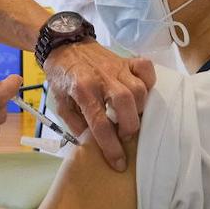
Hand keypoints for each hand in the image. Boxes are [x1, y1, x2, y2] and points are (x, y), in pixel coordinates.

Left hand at [42, 41, 155, 171]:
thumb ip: (76, 125)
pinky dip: (149, 82)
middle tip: (123, 136)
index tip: (118, 162)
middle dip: (129, 127)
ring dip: (139, 109)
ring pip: (138, 89)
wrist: (64, 46)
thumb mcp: (60, 104)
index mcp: (82, 90)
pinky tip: (142, 94)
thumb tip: (93, 144)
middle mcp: (102, 78)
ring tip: (130, 118)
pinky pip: (145, 69)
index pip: (100, 123)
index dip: (111, 147)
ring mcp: (116, 67)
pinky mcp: (126, 60)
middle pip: (125, 104)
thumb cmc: (62, 77)